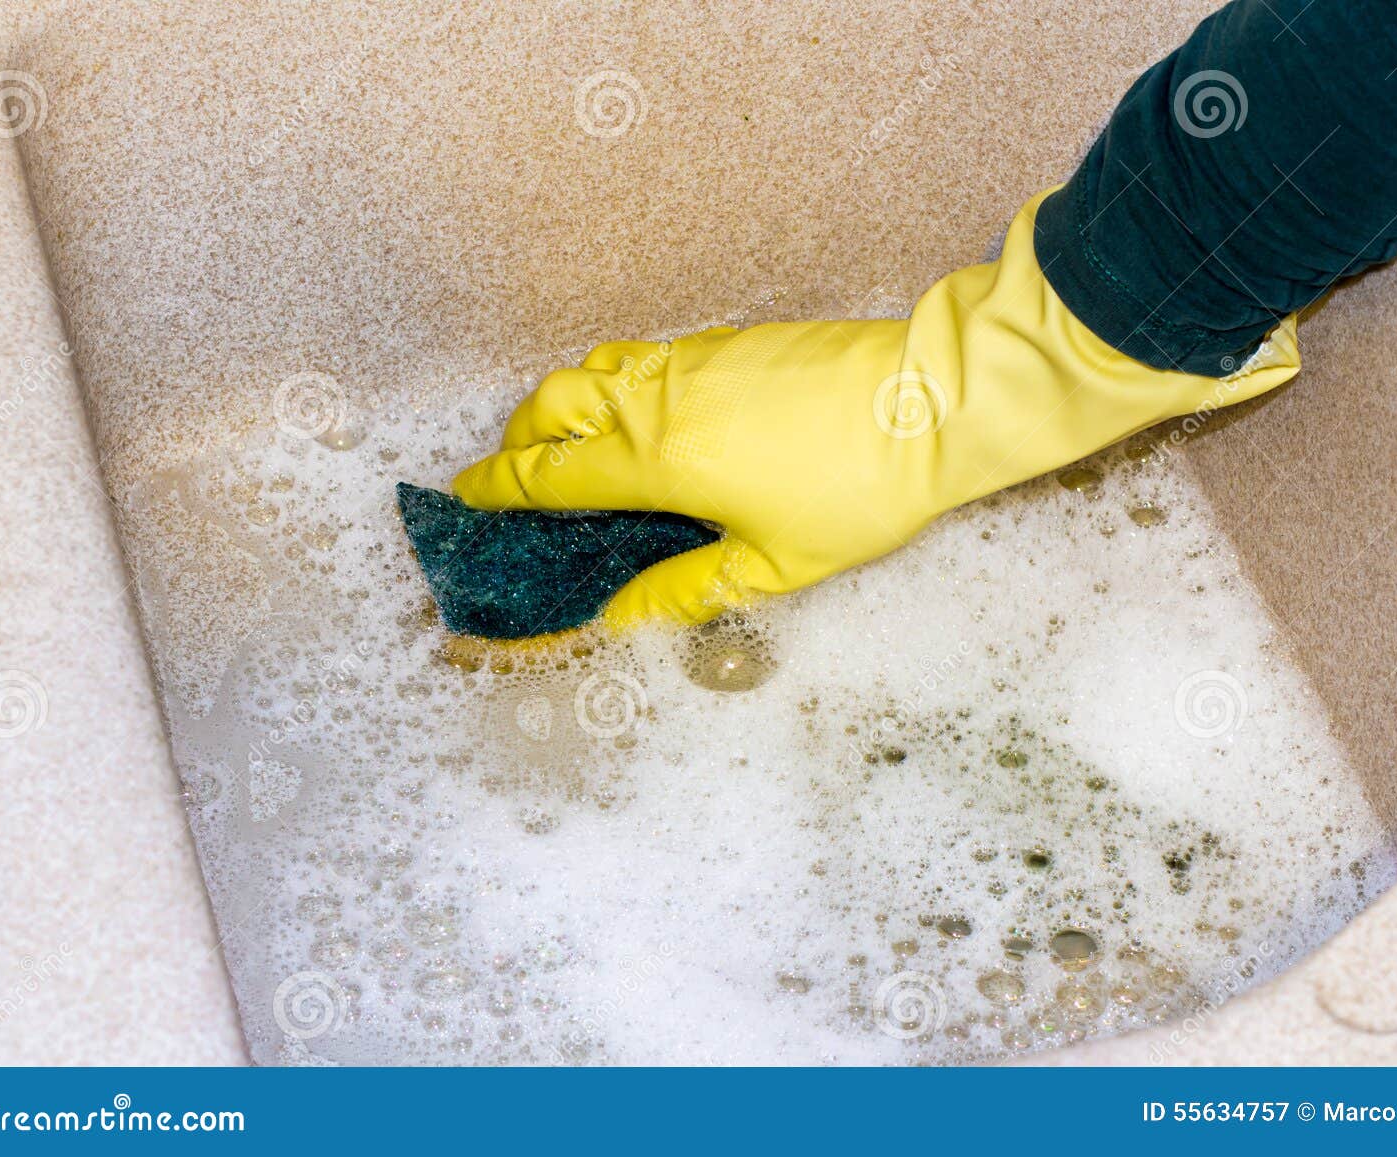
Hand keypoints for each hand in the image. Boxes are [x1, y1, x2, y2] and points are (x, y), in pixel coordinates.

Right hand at [452, 189, 1298, 624]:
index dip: (499, 491)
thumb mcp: (772, 563)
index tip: (465, 501)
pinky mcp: (725, 341)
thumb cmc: (859, 489)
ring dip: (561, 406)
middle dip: (518, 441)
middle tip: (517, 480)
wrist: (932, 401)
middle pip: (551, 406)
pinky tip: (641, 418)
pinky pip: (640, 357)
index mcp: (657, 458)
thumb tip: (619, 618)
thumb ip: (683, 591)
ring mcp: (690, 359)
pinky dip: (612, 385)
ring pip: (592, 370)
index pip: (548, 474)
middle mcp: (658, 397)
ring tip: (570, 448)